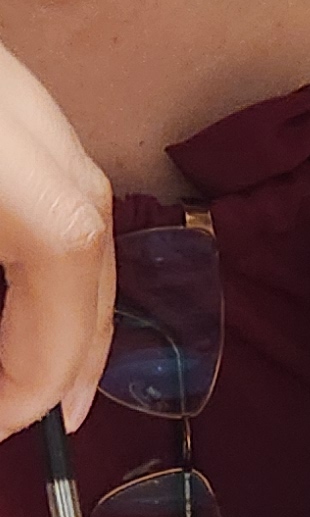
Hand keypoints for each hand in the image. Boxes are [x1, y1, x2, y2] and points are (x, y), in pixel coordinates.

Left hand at [0, 37, 112, 444]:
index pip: (64, 262)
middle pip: (94, 236)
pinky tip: (25, 280)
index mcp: (7, 162)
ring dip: (76, 293)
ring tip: (42, 360)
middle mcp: (26, 117)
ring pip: (84, 203)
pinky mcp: (4, 92)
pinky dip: (53, 243)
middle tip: (39, 414)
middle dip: (78, 342)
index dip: (39, 367)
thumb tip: (8, 387)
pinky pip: (52, 177)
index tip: (5, 424)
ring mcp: (18, 93)